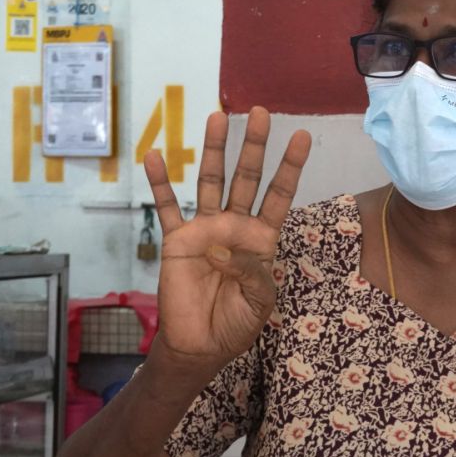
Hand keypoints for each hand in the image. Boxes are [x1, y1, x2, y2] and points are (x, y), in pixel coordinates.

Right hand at [144, 107, 310, 369]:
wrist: (200, 345)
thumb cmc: (237, 323)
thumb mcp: (260, 300)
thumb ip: (252, 271)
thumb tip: (225, 246)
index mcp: (262, 238)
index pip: (279, 195)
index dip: (290, 166)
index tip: (301, 136)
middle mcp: (235, 225)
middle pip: (247, 177)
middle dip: (254, 145)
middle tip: (260, 112)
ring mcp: (205, 229)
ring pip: (211, 181)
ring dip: (213, 150)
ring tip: (216, 117)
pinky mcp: (177, 239)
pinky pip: (167, 206)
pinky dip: (160, 182)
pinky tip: (154, 155)